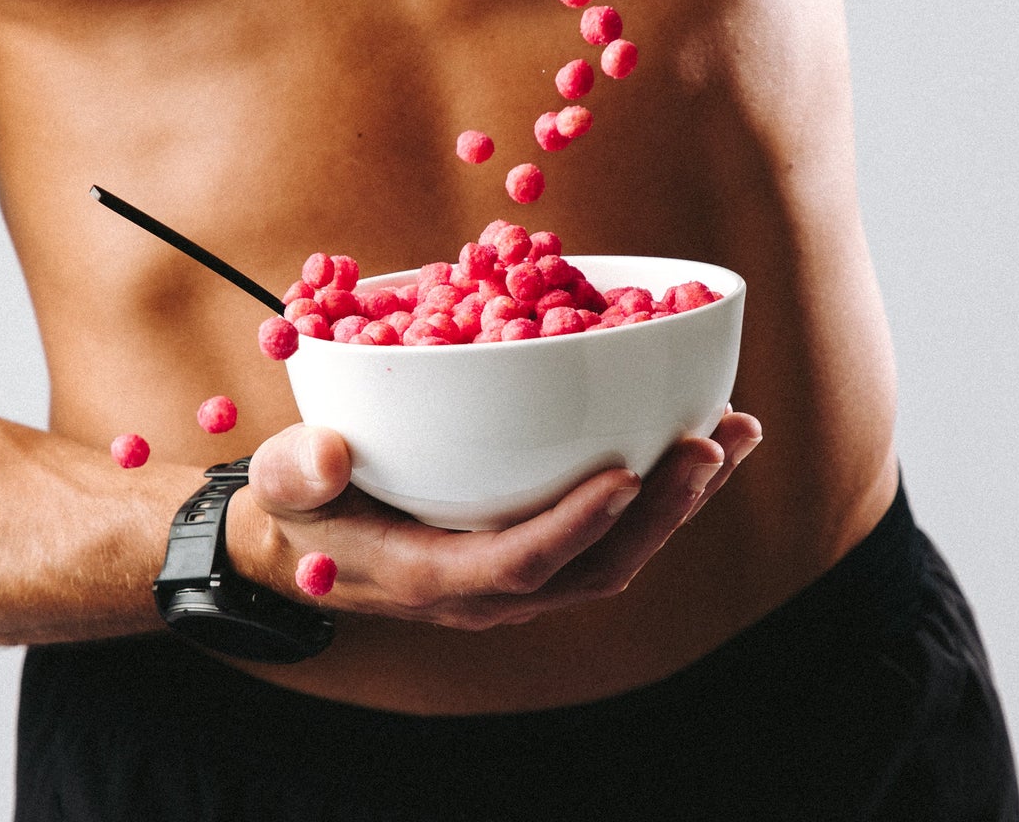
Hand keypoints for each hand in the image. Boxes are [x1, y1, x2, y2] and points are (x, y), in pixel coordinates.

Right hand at [229, 410, 761, 629]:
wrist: (302, 543)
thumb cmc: (297, 508)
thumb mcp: (282, 488)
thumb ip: (297, 472)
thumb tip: (327, 456)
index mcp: (433, 574)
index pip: (521, 561)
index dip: (578, 524)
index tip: (627, 474)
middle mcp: (493, 586)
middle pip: (598, 563)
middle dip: (663, 508)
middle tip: (712, 441)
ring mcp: (521, 573)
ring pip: (621, 551)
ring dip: (682, 498)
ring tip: (736, 432)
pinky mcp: (536, 546)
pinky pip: (614, 532)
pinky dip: (664, 490)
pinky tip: (700, 437)